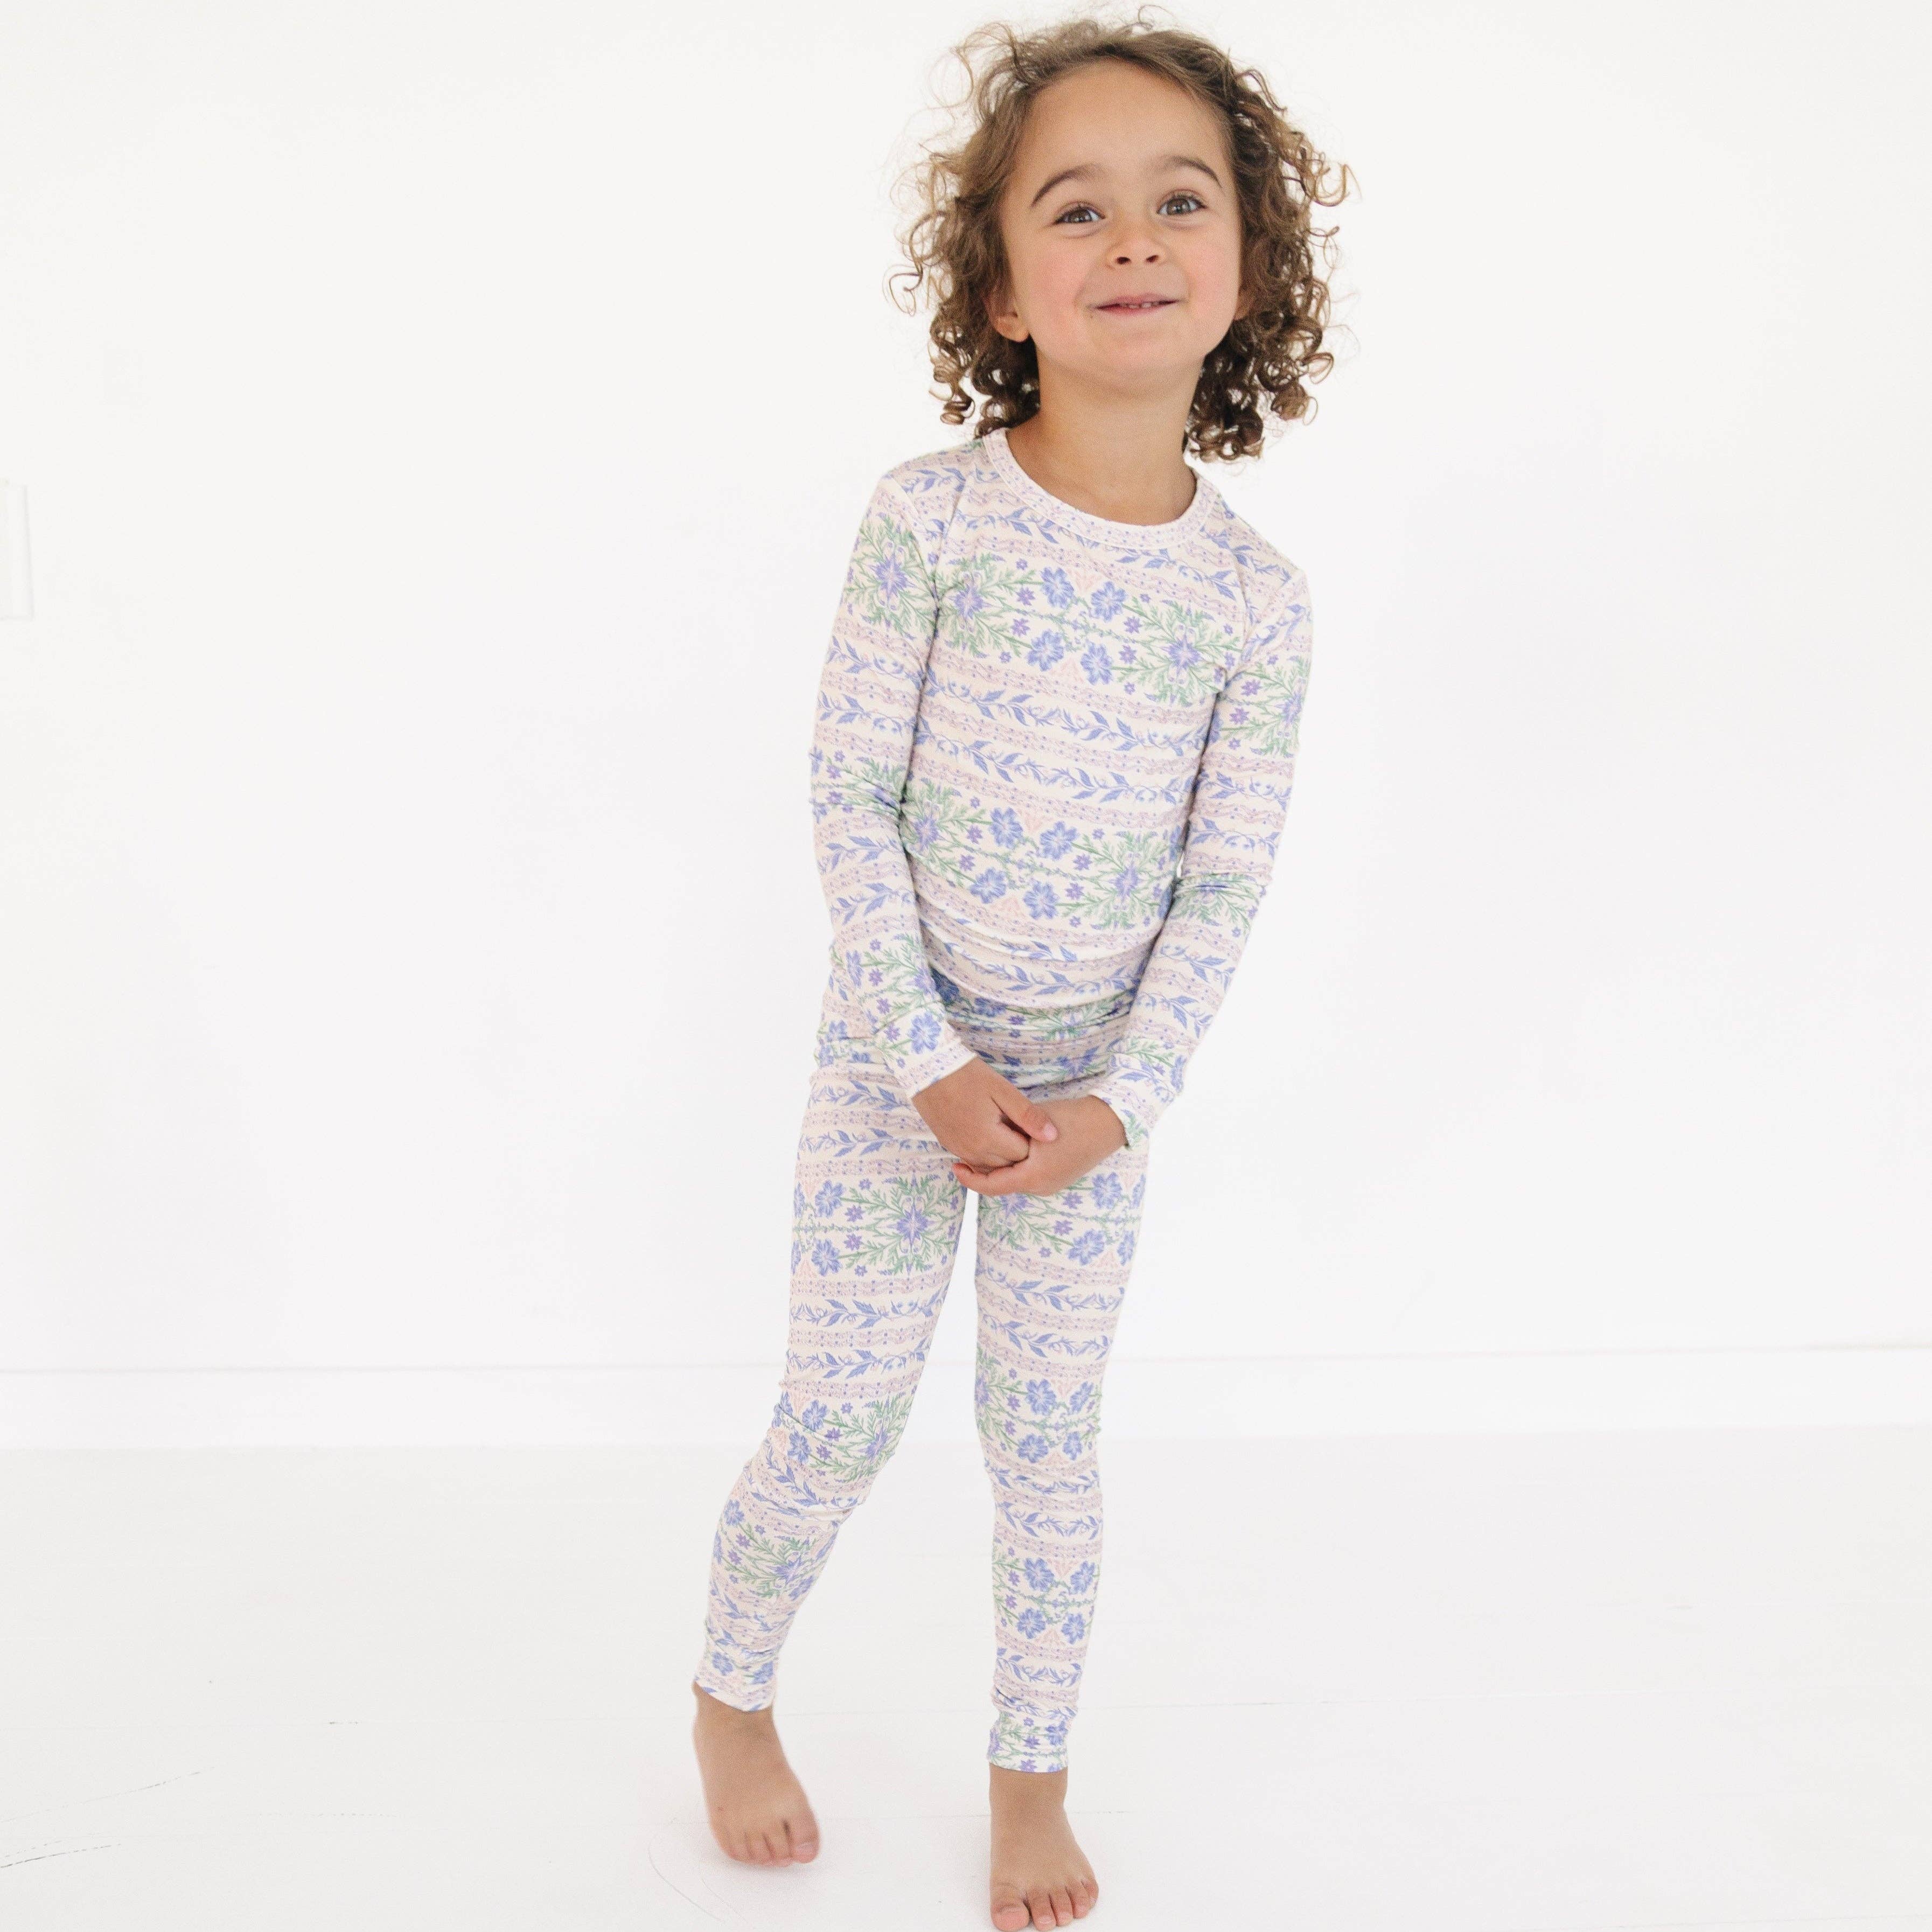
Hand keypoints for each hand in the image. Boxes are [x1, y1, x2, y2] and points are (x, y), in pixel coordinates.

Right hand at [912, 1057, 1059, 1169]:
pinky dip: (985, 1152)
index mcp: (988, 1139)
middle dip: (1018, 1150)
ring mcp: (958, 1150)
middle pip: (1007, 1164)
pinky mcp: (949, 1146)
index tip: (1029, 1123)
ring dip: (1001, 1153)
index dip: (1032, 1141)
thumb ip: (1028, 1115)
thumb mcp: (1002, 1090)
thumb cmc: (967, 1075)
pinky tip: (989, 1131)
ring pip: (990, 1166)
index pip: (1022, 1155)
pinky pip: (974, 1160)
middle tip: (1018, 1124)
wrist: (927, 1069)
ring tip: (1004, 1127)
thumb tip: (1052, 1136)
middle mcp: (972, 1151)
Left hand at [950, 1095, 1126, 1196]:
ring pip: (1016, 1180)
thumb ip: (1008, 1132)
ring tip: (983, 1150)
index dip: (970, 1178)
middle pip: (1002, 1184)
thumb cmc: (1071, 1118)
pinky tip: (1008, 1150)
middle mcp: (1042, 1187)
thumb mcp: (1032, 1122)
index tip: (954, 1166)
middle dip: (982, 1172)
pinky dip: (1015, 1167)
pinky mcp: (1059, 1178)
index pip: (992, 1185)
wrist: (1109, 1123)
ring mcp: (1052, 1185)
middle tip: (964, 1155)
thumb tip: (984, 1136)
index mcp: (1033, 1177)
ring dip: (999, 1169)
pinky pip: (1029, 1177)